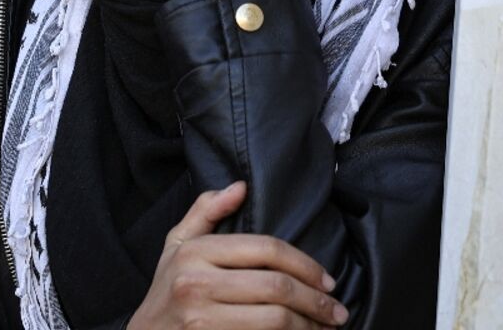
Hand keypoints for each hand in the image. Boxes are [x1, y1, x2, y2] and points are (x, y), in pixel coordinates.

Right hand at [128, 182, 349, 329]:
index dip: (304, 263)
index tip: (326, 280)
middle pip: (276, 286)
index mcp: (194, 252)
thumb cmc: (166, 290)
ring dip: (310, 326)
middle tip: (336, 311)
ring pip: (276, 319)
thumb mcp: (176, 244)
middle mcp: (196, 283)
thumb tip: (240, 187)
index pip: (265, 248)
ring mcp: (202, 318)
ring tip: (326, 328)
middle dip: (316, 301)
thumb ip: (205, 211)